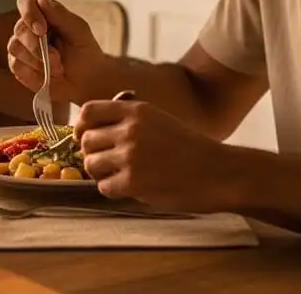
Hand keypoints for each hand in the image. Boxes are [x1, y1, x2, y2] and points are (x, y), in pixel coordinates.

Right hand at [6, 0, 105, 101]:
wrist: (86, 80)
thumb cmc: (84, 51)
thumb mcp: (79, 31)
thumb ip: (60, 14)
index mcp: (43, 13)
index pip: (26, 2)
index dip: (29, 13)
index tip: (41, 29)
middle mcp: (28, 27)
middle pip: (20, 29)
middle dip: (38, 46)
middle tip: (57, 59)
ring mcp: (21, 46)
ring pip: (15, 47)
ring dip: (37, 61)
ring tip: (57, 69)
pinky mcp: (17, 65)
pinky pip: (15, 65)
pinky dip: (32, 72)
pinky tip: (46, 76)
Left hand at [75, 99, 232, 212]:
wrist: (219, 172)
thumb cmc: (189, 147)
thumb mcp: (158, 118)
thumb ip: (128, 118)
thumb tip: (92, 121)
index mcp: (135, 110)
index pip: (88, 111)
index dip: (81, 125)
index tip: (83, 136)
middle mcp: (129, 130)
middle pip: (86, 141)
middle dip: (91, 152)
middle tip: (105, 161)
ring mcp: (130, 156)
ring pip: (91, 164)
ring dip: (100, 172)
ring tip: (118, 175)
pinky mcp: (134, 182)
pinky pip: (104, 186)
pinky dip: (112, 189)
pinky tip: (128, 187)